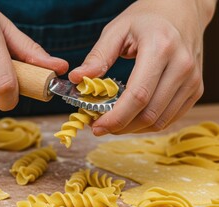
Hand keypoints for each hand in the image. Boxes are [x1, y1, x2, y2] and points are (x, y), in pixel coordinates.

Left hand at [69, 0, 215, 134]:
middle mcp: (182, 67)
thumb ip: (97, 57)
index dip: (115, 117)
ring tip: (113, 122)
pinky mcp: (195, 89)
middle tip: (99, 126)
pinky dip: (147, 124)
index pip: (138, 95)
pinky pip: (170, 118)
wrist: (182, 10)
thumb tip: (77, 79)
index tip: (96, 127)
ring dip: (132, 128)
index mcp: (160, 48)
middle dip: (120, 126)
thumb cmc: (146, 19)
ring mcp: (192, 80)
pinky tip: (131, 118)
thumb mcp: (117, 30)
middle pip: (149, 113)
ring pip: (159, 121)